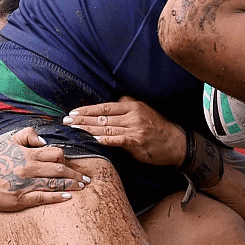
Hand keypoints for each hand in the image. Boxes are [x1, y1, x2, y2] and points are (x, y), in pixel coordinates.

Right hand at [0, 128, 90, 211]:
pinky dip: (57, 197)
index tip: (72, 165)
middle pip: (59, 170)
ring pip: (54, 183)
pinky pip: (43, 197)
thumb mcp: (10, 142)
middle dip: (76, 175)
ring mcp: (26, 184)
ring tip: (82, 187)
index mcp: (29, 155)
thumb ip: (28, 135)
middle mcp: (29, 168)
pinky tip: (68, 197)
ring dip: (71, 185)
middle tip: (87, 179)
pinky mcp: (21, 199)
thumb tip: (45, 141)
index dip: (66, 159)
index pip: (55, 154)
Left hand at [64, 96, 185, 164]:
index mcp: (133, 106)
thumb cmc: (160, 128)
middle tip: (66, 121)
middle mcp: (133, 115)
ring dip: (87, 130)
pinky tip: (92, 140)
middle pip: (102, 116)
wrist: (178, 143)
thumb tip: (116, 101)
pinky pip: (116, 140)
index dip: (87, 109)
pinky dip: (103, 139)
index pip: (105, 106)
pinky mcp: (136, 142)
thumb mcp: (146, 110)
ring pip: (105, 128)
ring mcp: (134, 128)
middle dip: (82, 119)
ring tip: (73, 130)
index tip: (73, 112)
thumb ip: (130, 106)